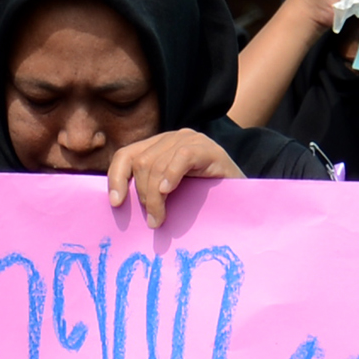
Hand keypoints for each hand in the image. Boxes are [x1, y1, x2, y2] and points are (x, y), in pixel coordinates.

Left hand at [104, 128, 238, 228]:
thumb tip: (119, 205)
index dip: (116, 178)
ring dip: (155, 197)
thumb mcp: (171, 193)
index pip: (126, 155)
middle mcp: (171, 138)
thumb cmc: (204, 199)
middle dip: (142, 195)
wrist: (242, 198)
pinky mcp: (207, 148)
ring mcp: (190, 139)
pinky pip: (182, 158)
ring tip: (160, 219)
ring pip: (157, 164)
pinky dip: (172, 175)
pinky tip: (169, 192)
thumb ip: (149, 191)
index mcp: (158, 147)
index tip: (116, 203)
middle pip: (141, 163)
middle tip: (152, 220)